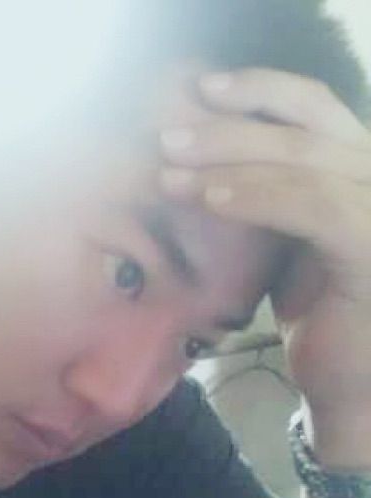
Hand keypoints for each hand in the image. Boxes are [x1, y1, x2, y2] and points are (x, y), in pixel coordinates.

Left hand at [157, 68, 370, 440]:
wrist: (348, 384)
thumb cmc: (317, 315)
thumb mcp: (286, 245)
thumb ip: (266, 201)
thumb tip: (201, 168)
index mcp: (356, 174)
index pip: (314, 110)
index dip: (262, 90)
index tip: (202, 90)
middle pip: (306, 127)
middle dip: (230, 127)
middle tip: (169, 137)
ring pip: (305, 162)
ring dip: (229, 162)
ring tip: (170, 173)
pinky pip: (313, 207)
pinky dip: (258, 198)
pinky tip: (211, 200)